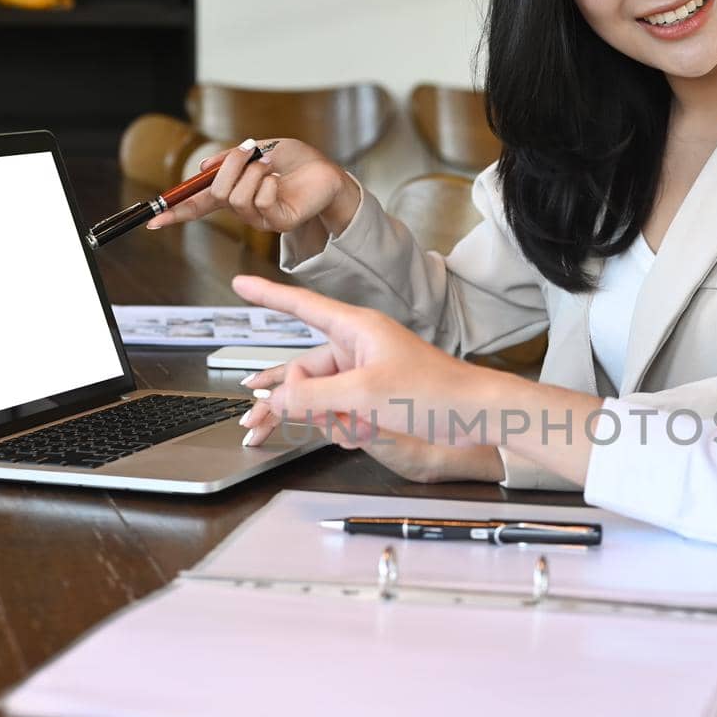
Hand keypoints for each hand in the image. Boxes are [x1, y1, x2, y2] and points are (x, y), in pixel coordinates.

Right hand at [146, 138, 360, 239]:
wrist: (327, 172)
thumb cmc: (296, 161)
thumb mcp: (259, 150)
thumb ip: (232, 158)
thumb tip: (205, 167)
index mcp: (233, 192)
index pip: (198, 204)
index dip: (176, 211)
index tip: (153, 220)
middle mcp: (243, 209)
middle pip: (215, 193)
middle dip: (229, 165)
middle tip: (249, 152)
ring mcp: (260, 219)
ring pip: (236, 198)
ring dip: (252, 171)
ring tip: (270, 165)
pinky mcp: (278, 223)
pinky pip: (259, 203)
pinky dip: (267, 183)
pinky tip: (279, 180)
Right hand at [230, 275, 604, 486]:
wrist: (476, 414)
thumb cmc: (434, 392)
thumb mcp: (364, 395)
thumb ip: (313, 397)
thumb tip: (276, 399)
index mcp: (356, 329)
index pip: (301, 306)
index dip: (267, 295)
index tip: (240, 283)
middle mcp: (357, 347)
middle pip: (302, 371)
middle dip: (287, 402)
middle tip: (251, 427)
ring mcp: (365, 373)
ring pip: (320, 397)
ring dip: (326, 419)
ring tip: (349, 428)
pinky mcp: (375, 396)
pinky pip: (340, 411)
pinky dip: (345, 426)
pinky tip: (363, 433)